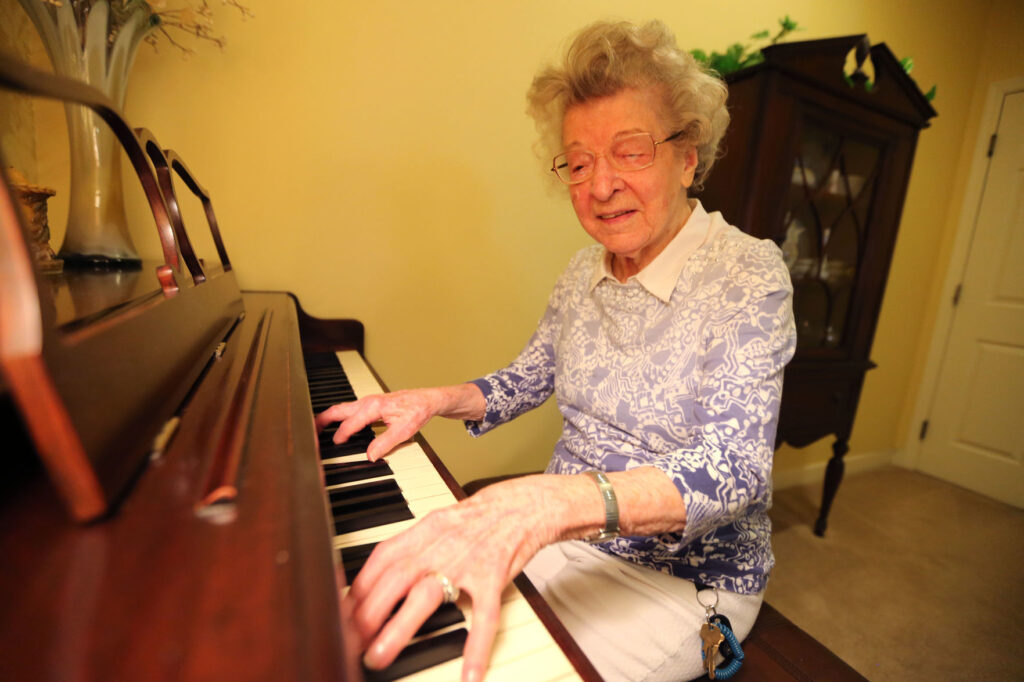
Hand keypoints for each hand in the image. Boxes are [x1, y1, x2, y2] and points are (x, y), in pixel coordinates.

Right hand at [315, 389, 438, 460]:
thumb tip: (370, 455)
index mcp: (373, 407)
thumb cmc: (417, 411)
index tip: (333, 446)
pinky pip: (349, 410)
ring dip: (329, 418)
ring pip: (342, 409)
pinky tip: (337, 426)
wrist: (427, 400)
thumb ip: (385, 442)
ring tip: (317, 430)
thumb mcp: (404, 430)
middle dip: (322, 421)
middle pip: (338, 410)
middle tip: (309, 432)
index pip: (350, 423)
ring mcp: (368, 402)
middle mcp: (367, 402)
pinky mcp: (370, 404)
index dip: (340, 435)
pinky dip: (338, 417)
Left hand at [345, 476, 566, 681]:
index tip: (342, 614)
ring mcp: (467, 562)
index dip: (357, 587)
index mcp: (424, 530)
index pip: (381, 559)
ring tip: (379, 656)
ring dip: (398, 628)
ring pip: (427, 596)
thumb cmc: (479, 518)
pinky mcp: (494, 577)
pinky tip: (468, 673)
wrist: (524, 504)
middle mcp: (440, 544)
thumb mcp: (438, 524)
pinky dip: (476, 646)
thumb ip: (411, 549)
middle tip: (351, 642)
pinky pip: (484, 615)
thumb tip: (376, 579)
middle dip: (366, 612)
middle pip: (394, 579)